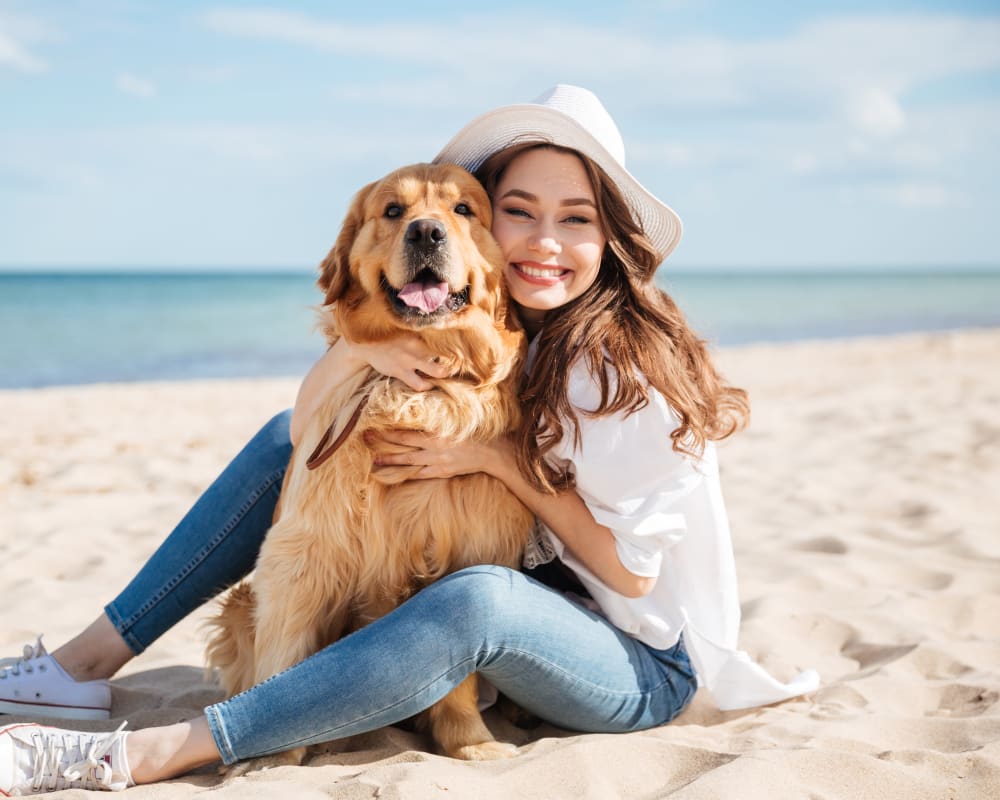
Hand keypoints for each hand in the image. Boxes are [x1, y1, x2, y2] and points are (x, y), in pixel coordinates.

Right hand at [345, 336, 451, 391]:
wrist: (364, 345)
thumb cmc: (388, 336)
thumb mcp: (404, 328)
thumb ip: (420, 332)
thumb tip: (438, 330)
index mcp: (418, 332)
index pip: (442, 338)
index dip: (454, 344)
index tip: (460, 349)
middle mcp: (416, 346)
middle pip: (444, 354)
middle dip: (453, 361)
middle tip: (457, 364)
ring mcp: (408, 360)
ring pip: (435, 371)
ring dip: (443, 375)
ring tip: (445, 376)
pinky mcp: (400, 372)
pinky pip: (419, 383)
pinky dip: (427, 385)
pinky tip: (430, 384)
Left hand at [368, 430, 499, 479]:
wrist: (489, 452)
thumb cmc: (472, 432)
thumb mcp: (453, 421)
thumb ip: (435, 420)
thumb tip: (416, 412)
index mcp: (436, 432)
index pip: (406, 431)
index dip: (388, 430)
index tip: (374, 426)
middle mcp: (434, 447)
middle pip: (402, 445)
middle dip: (383, 443)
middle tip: (365, 439)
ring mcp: (437, 462)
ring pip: (408, 462)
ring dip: (390, 462)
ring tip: (374, 462)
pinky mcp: (441, 472)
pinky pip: (420, 474)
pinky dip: (407, 474)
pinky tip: (395, 475)